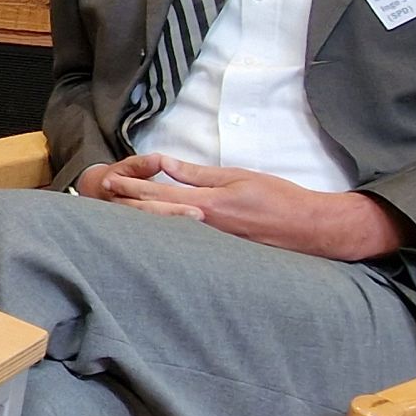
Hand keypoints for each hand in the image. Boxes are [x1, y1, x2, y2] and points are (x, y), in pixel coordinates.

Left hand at [95, 153, 400, 259]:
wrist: (311, 228)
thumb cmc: (279, 197)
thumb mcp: (237, 177)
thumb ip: (198, 174)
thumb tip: (165, 164)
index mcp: (209, 205)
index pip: (161, 196)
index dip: (133, 189)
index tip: (111, 182)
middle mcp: (206, 226)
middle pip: (157, 217)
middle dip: (129, 207)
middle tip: (104, 198)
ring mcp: (213, 242)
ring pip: (169, 230)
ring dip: (143, 221)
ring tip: (119, 213)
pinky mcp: (221, 251)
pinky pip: (186, 240)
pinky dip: (166, 232)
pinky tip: (153, 231)